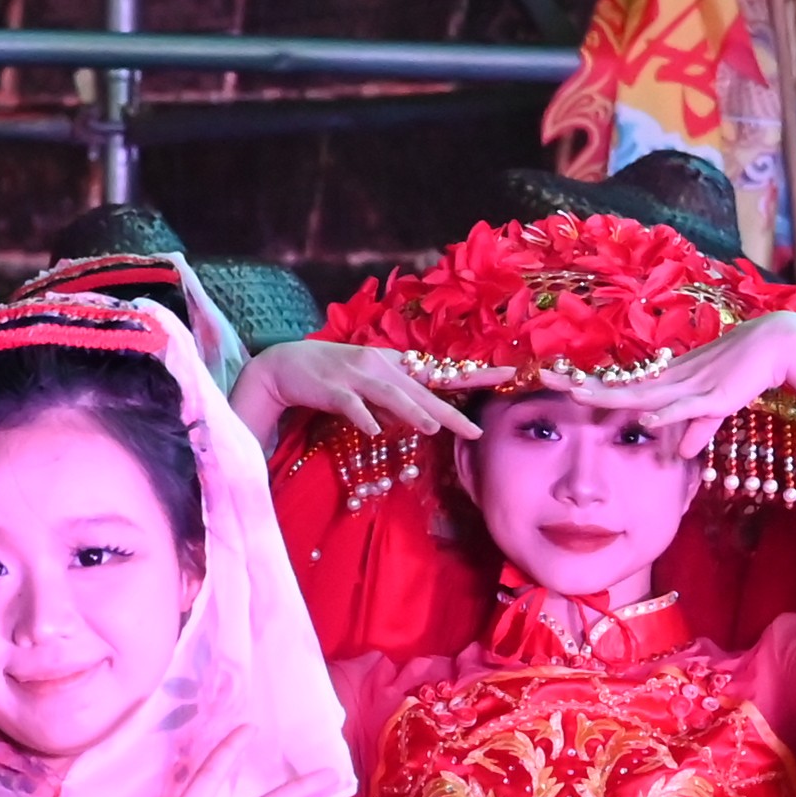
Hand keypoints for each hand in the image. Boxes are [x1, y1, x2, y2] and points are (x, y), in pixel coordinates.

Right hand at [233, 340, 496, 443]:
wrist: (285, 365)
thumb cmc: (333, 378)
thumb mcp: (371, 384)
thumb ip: (398, 401)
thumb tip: (422, 420)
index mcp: (395, 365)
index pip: (441, 372)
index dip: (475, 374)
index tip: (510, 376)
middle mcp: (381, 366)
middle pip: (422, 390)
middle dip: (450, 411)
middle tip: (476, 431)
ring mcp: (355, 376)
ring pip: (391, 395)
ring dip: (412, 412)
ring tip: (433, 428)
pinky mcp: (332, 389)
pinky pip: (352, 405)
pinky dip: (363, 417)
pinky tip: (373, 431)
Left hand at [546, 309, 795, 461]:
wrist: (776, 346)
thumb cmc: (744, 371)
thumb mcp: (716, 405)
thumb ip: (698, 428)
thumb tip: (685, 452)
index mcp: (667, 383)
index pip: (620, 386)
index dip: (589, 386)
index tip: (556, 384)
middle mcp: (670, 382)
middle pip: (618, 387)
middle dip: (582, 385)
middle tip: (545, 380)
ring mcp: (689, 387)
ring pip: (643, 396)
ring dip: (613, 397)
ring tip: (579, 396)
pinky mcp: (713, 396)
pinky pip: (685, 408)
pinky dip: (665, 414)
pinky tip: (644, 420)